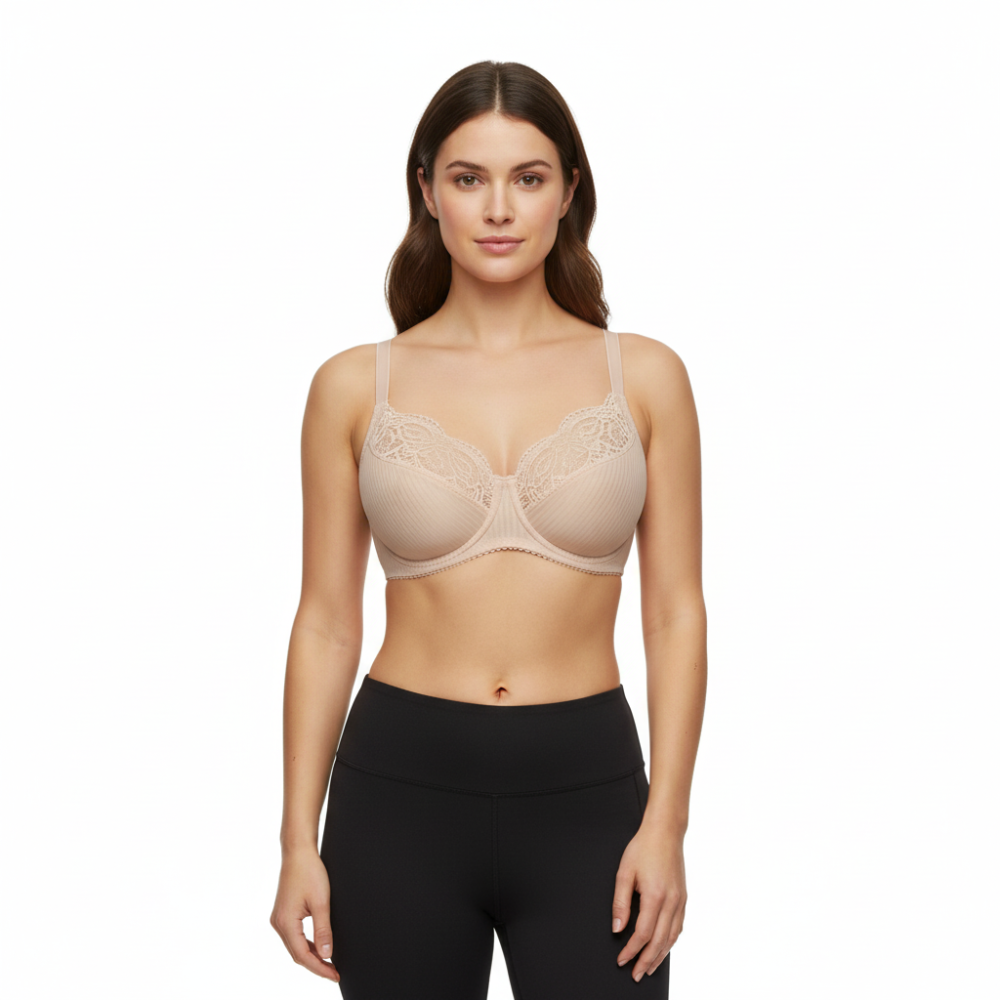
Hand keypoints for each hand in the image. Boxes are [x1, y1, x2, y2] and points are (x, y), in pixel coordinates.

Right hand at [270, 848, 340, 982]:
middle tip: (334, 973)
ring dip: (312, 955)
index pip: (303, 956)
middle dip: (316, 965)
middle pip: (297, 954)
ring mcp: (279, 919)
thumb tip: (327, 954)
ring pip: (295, 946)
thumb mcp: (321, 902)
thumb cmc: (309, 872)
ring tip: (329, 963)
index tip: (334, 975)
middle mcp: (278, 923)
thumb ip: (323, 930)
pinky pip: (295, 936)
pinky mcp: (283, 914)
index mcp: (285, 923)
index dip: (319, 968)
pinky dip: (307, 944)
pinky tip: (319, 946)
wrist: (298, 852)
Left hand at [611, 823, 686, 980]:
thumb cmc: (644, 848)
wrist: (665, 832)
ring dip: (660, 956)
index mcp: (655, 895)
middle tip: (635, 974)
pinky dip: (670, 942)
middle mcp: (671, 901)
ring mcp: (680, 901)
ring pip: (671, 938)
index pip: (642, 934)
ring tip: (649, 968)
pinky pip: (679, 927)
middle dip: (646, 961)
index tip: (622, 959)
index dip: (631, 950)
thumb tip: (617, 928)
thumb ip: (620, 903)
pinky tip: (663, 948)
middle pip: (659, 941)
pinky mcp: (683, 898)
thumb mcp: (624, 873)